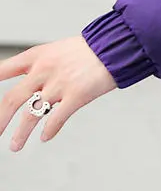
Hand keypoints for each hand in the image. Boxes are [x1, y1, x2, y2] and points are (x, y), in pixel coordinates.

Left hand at [0, 36, 117, 151]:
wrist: (118, 45)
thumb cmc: (91, 49)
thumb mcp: (59, 50)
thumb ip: (42, 66)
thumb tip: (31, 84)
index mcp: (37, 56)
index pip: (4, 70)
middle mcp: (44, 70)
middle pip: (12, 99)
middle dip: (0, 120)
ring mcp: (60, 84)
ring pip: (31, 115)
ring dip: (21, 133)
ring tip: (15, 146)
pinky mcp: (77, 95)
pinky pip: (56, 118)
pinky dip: (49, 130)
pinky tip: (45, 137)